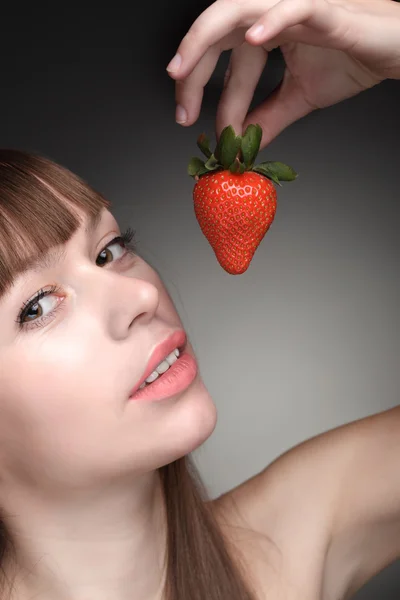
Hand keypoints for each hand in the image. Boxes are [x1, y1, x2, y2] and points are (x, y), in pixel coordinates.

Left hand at [166, 0, 399, 147]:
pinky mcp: (324, 9)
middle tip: (180, 106)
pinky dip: (273, 20)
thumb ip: (267, 118)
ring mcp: (293, 7)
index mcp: (263, 31)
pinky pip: (295, 7)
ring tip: (185, 67)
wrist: (392, 50)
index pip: (220, 55)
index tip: (186, 117)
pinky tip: (252, 38)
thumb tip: (241, 142)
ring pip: (239, 9)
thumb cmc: (350, 60)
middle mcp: (270, 14)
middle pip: (217, 31)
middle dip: (192, 66)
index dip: (199, 85)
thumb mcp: (298, 98)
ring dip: (206, 36)